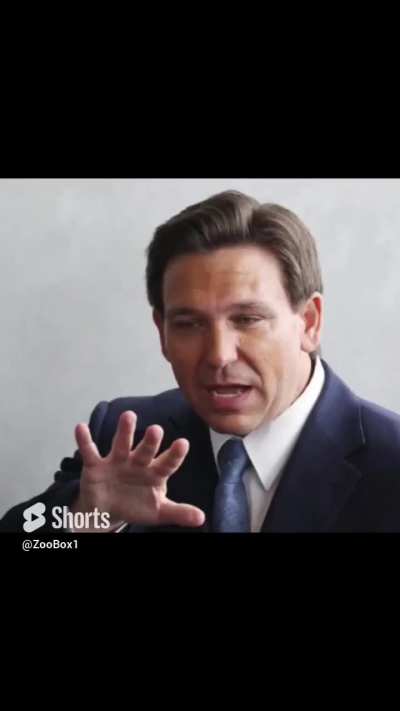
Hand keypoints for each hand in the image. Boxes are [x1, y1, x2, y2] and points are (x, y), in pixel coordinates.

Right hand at [72, 411, 204, 529]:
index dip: (175, 455)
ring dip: (124, 431)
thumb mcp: (158, 511)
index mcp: (155, 473)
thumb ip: (178, 512)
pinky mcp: (96, 465)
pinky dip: (84, 441)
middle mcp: (137, 463)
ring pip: (121, 444)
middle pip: (145, 451)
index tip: (183, 443)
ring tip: (128, 416)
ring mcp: (117, 462)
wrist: (107, 511)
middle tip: (156, 429)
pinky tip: (81, 427)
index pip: (167, 463)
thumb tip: (201, 519)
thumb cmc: (137, 505)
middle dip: (150, 441)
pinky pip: (90, 452)